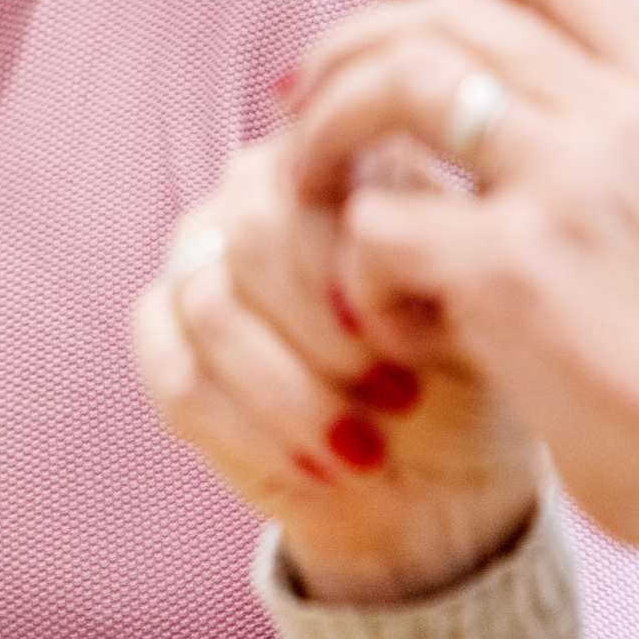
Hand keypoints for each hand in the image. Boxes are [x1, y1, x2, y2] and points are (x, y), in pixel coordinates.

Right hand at [133, 133, 546, 603]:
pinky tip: (315, 467)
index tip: (409, 346)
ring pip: (213, 308)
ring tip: (365, 449)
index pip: (314, 173)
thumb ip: (435, 263)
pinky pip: (177, 376)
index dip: (352, 265)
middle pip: (252, 231)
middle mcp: (254, 190)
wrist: (433, 479)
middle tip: (396, 397)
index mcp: (338, 158)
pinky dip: (252, 434)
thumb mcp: (476, 319)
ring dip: (294, 393)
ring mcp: (196, 257)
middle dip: (323, 330)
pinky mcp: (162, 334)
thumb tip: (385, 253)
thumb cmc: (463, 383)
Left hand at [284, 0, 638, 591]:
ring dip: (326, 130)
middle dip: (347, 48)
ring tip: (307, 188)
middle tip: (297, 102)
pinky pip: (378, 223)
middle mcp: (625, 120)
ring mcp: (570, 186)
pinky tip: (392, 322)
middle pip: (447, 16)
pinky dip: (356, 267)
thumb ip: (608, 141)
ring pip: (396, 85)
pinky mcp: (514, 269)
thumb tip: (488, 95)